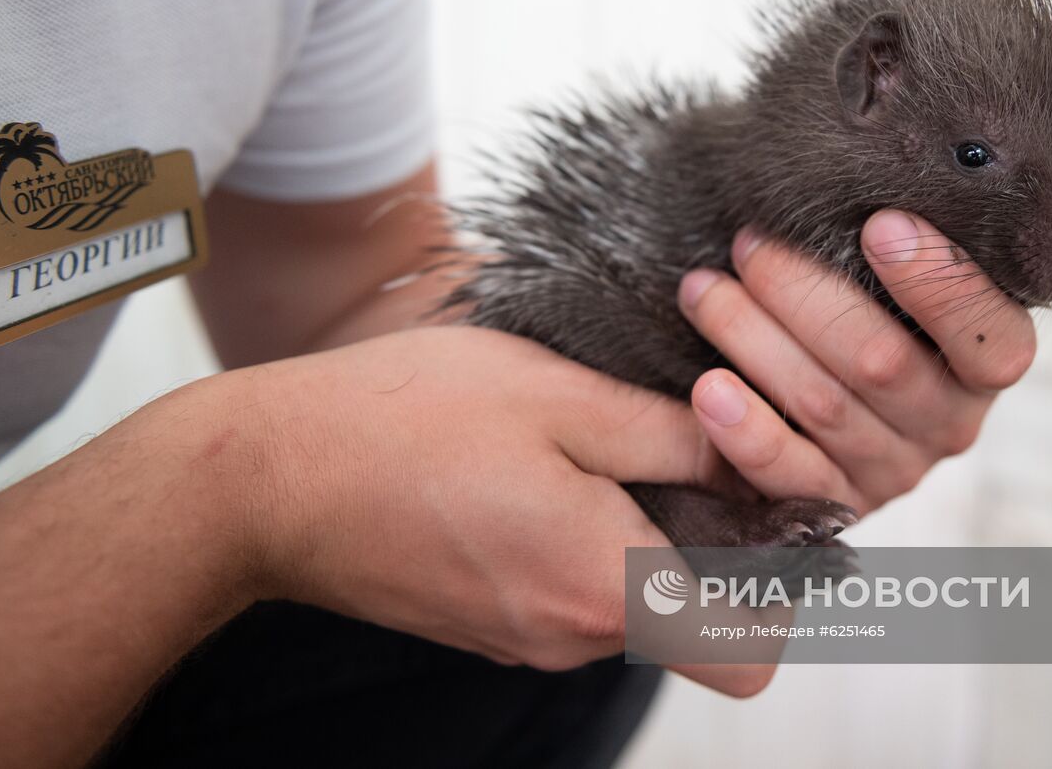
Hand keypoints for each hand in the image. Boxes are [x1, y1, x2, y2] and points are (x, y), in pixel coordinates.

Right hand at [231, 325, 771, 695]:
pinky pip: (571, 594)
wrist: (266, 479)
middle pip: (692, 624)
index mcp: (605, 586)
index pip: (748, 655)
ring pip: (630, 604)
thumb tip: (745, 451)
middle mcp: (570, 634)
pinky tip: (544, 470)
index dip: (785, 597)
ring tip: (600, 445)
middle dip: (712, 547)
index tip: (771, 516)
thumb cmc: (402, 421)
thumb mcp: (555, 395)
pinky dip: (586, 544)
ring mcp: (523, 636)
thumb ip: (667, 434)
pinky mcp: (486, 621)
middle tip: (687, 449)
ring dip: (641, 536)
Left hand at [676, 209, 1035, 512]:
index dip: (938, 283)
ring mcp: (891, 471)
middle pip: (883, 363)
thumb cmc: (858, 307)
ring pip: (824, 406)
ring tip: (702, 289)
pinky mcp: (832, 505)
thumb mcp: (892, 276)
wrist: (812, 406)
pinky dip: (746, 431)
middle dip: (807, 294)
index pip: (992, 337)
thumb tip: (870, 136)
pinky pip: (790, 477)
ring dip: (755, 339)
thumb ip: (898, 239)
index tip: (880, 224)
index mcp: (985, 364)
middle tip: (751, 242)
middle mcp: (949, 424)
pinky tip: (709, 388)